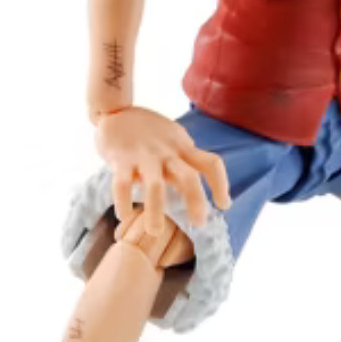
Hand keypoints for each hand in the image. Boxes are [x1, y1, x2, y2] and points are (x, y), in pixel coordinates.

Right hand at [94, 107, 231, 234]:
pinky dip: (123, 202)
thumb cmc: (148, 131)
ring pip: (154, 185)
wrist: (116, 109)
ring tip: (155, 232)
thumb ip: (183, 161)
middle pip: (188, 177)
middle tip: (199, 224)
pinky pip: (121, 184)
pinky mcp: (120, 159)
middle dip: (196, 201)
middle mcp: (166, 151)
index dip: (221, 184)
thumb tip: (193, 191)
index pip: (210, 163)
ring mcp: (144, 155)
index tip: (224, 205)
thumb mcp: (173, 140)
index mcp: (182, 147)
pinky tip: (124, 216)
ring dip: (155, 211)